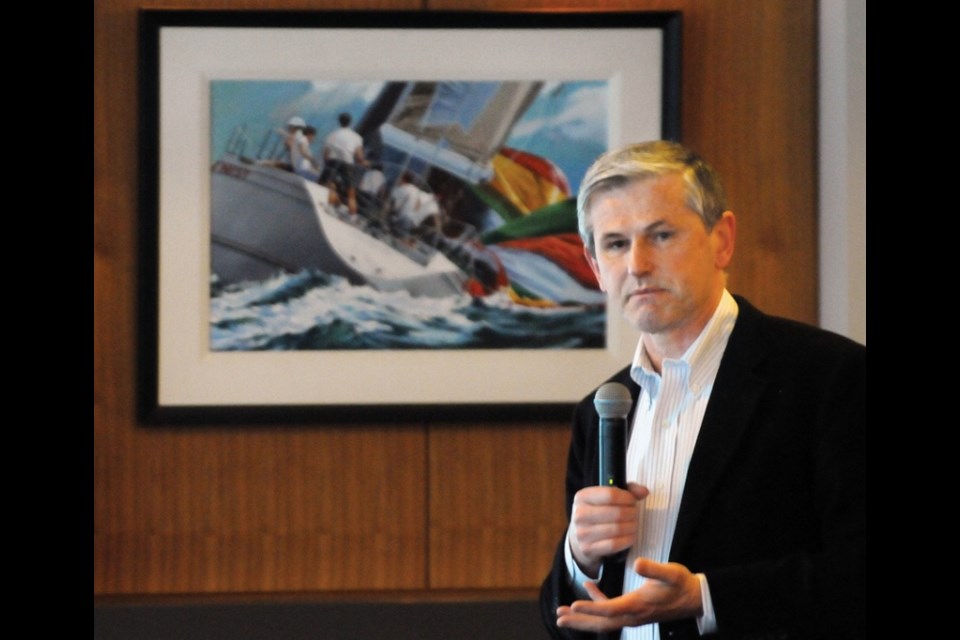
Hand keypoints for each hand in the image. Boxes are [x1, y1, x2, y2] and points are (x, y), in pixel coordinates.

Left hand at [556, 558, 702, 632]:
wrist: (694, 598)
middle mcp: (632, 615)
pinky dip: (597, 602)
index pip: (609, 610)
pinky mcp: (633, 611)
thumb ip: (654, 569)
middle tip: (559, 617)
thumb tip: (638, 564)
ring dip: (584, 617)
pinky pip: (611, 610)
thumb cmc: (681, 584)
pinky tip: (589, 587)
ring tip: (564, 612)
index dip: (590, 608)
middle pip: (601, 621)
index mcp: (637, 605)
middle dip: (579, 621)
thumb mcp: (670, 573)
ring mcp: (632, 616)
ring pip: (603, 619)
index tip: (573, 606)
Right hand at [568, 483, 648, 573]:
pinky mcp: (588, 548)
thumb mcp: (607, 497)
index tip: (632, 501)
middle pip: (616, 513)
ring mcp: (582, 533)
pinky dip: (627, 540)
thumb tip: (644, 491)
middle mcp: (579, 514)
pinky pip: (614, 544)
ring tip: (634, 524)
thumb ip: (627, 490)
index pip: (610, 494)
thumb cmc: (598, 512)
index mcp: (582, 497)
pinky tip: (631, 536)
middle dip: (632, 513)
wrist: (580, 536)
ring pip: (617, 529)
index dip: (627, 498)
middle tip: (635, 514)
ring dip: (632, 527)